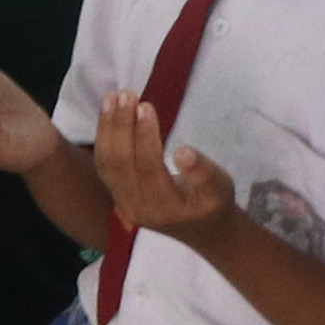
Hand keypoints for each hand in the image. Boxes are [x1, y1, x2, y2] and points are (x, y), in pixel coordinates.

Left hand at [92, 92, 237, 239]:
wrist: (201, 230)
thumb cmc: (212, 203)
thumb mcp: (221, 188)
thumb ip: (204, 173)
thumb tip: (183, 152)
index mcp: (166, 207)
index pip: (149, 168)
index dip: (144, 136)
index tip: (144, 106)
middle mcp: (139, 208)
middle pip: (121, 165)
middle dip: (121, 126)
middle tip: (126, 94)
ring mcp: (124, 204)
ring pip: (107, 164)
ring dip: (106, 129)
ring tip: (111, 98)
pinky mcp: (117, 196)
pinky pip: (104, 166)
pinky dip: (103, 138)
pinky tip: (108, 113)